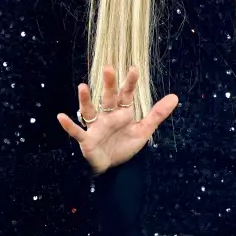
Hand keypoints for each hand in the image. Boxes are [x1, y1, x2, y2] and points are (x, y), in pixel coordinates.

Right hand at [57, 65, 177, 174]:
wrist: (113, 168)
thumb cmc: (124, 145)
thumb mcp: (144, 130)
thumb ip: (157, 114)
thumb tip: (175, 97)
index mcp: (122, 112)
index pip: (126, 94)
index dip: (130, 82)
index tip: (134, 68)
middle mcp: (108, 116)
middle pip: (108, 97)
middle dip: (108, 84)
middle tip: (108, 68)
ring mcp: (96, 127)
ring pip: (90, 110)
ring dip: (85, 99)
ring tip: (82, 87)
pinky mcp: (87, 140)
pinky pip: (77, 131)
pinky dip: (69, 125)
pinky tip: (60, 116)